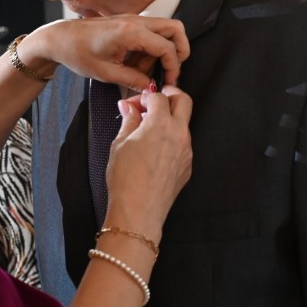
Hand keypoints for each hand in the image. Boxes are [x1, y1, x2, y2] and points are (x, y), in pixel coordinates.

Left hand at [22, 16, 189, 90]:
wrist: (59, 38)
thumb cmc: (77, 53)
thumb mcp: (106, 73)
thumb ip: (133, 80)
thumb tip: (152, 87)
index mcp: (131, 32)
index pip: (167, 47)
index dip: (173, 67)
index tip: (167, 83)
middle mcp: (136, 21)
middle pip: (175, 29)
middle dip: (179, 51)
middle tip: (169, 71)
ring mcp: (133, 19)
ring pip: (165, 29)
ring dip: (161, 51)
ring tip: (140, 69)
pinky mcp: (128, 23)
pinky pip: (150, 32)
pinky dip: (150, 47)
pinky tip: (133, 62)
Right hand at [103, 86, 192, 239]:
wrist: (138, 211)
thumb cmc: (126, 179)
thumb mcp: (120, 144)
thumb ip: (129, 120)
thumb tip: (129, 107)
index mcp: (161, 124)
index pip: (158, 97)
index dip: (143, 97)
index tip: (132, 104)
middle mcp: (179, 134)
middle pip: (183, 101)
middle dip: (169, 95)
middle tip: (153, 101)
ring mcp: (186, 151)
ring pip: (183, 123)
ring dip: (169, 119)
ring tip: (147, 129)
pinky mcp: (187, 166)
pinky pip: (182, 144)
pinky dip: (171, 139)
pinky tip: (153, 149)